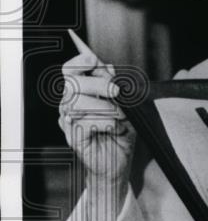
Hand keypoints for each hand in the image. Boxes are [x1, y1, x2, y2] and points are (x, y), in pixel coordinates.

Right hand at [58, 51, 135, 185]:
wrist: (120, 160)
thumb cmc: (121, 130)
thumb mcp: (125, 104)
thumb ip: (115, 85)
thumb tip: (108, 66)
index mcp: (81, 92)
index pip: (70, 70)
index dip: (78, 62)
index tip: (93, 59)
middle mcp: (70, 104)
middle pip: (72, 84)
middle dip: (99, 85)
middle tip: (118, 92)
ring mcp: (69, 121)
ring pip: (76, 103)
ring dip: (105, 107)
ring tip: (121, 116)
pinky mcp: (73, 137)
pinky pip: (84, 123)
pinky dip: (106, 123)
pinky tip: (115, 128)